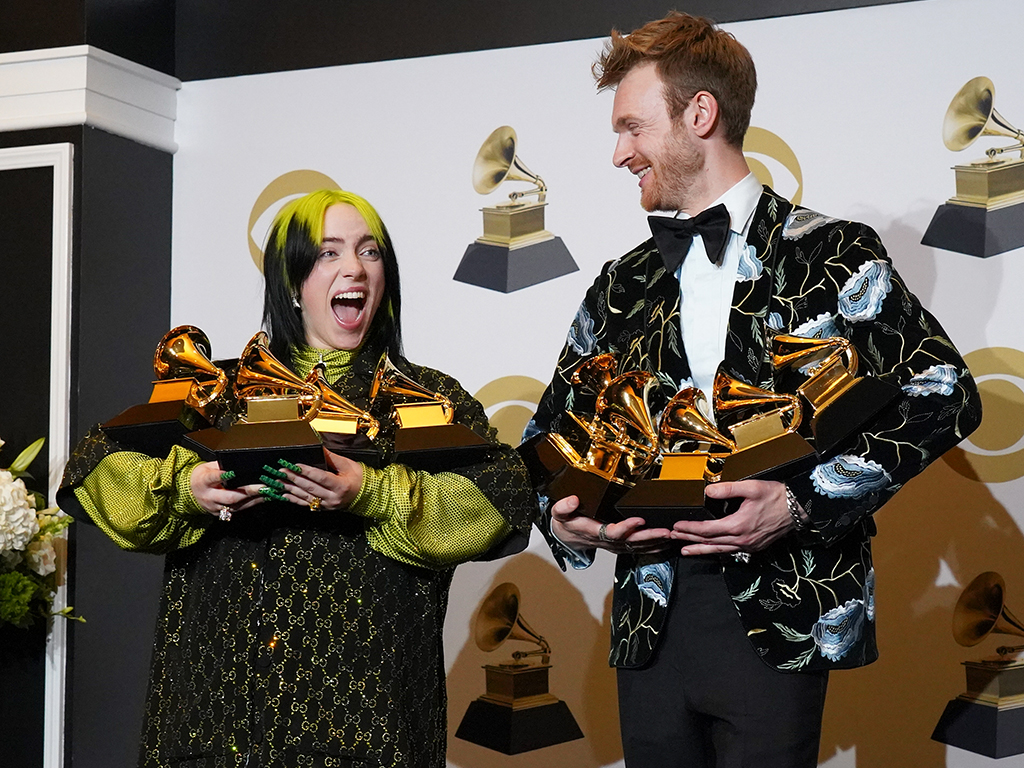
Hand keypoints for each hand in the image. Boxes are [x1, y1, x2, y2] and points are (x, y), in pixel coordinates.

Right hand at [190, 461, 264, 516]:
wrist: (189, 492)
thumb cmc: (202, 476)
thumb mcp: (208, 467)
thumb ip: (221, 466)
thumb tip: (240, 464)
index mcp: (203, 481)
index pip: (212, 478)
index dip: (222, 476)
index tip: (233, 472)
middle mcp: (208, 496)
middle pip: (228, 496)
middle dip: (247, 492)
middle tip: (262, 487)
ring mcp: (214, 507)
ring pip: (235, 506)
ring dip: (252, 500)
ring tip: (267, 493)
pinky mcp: (219, 514)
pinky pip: (237, 510)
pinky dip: (250, 504)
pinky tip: (261, 499)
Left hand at [260, 450, 362, 510]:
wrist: (366, 495)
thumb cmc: (359, 479)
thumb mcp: (348, 465)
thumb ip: (332, 458)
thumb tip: (319, 448)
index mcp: (341, 485)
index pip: (321, 477)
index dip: (306, 471)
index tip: (294, 465)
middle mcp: (333, 498)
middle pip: (310, 487)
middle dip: (294, 478)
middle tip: (281, 471)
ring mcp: (327, 505)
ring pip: (306, 497)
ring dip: (290, 489)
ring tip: (278, 482)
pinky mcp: (323, 509)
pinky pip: (306, 504)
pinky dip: (294, 499)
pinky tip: (285, 495)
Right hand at [550, 496, 671, 555]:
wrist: (567, 537)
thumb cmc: (567, 523)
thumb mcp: (559, 514)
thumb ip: (563, 507)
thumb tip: (573, 500)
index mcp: (594, 532)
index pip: (612, 532)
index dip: (626, 527)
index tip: (639, 519)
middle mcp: (607, 541)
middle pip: (631, 542)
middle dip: (649, 537)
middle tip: (665, 531)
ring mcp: (615, 545)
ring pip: (637, 546)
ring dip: (655, 542)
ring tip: (671, 536)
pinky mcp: (620, 545)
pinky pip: (638, 549)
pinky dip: (654, 546)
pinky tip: (665, 543)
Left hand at [671, 479, 793, 556]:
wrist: (798, 509)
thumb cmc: (776, 497)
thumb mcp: (752, 488)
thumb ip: (728, 489)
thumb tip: (708, 491)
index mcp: (739, 525)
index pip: (707, 530)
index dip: (690, 529)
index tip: (677, 526)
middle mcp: (742, 539)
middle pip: (709, 542)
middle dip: (689, 539)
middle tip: (673, 538)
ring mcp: (749, 546)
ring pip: (719, 550)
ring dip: (700, 550)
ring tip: (685, 551)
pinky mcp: (754, 547)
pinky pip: (730, 551)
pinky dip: (717, 551)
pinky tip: (711, 550)